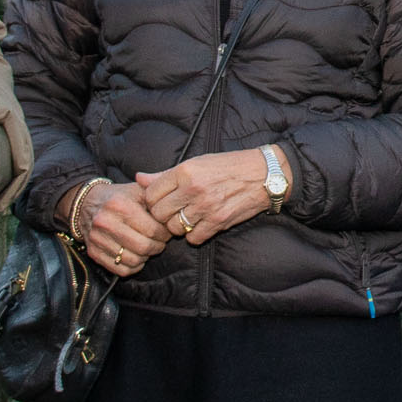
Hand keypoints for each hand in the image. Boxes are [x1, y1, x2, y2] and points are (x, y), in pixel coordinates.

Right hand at [75, 180, 170, 277]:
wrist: (87, 204)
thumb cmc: (120, 197)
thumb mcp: (138, 189)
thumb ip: (158, 194)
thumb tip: (175, 205)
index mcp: (120, 205)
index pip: (152, 229)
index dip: (165, 234)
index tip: (166, 231)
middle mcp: (106, 222)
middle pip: (143, 247)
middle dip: (157, 246)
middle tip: (160, 241)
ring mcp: (97, 239)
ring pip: (133, 261)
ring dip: (146, 257)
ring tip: (148, 247)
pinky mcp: (94, 253)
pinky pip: (121, 270)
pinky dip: (133, 266)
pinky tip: (136, 255)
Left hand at [135, 147, 279, 248]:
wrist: (263, 174)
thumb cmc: (227, 166)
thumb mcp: (195, 163)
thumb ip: (165, 175)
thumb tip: (138, 179)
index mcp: (185, 171)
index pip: (150, 194)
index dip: (152, 200)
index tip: (161, 201)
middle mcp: (193, 188)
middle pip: (159, 214)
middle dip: (162, 216)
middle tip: (172, 212)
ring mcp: (206, 207)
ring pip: (174, 228)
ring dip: (178, 226)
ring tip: (187, 217)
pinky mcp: (218, 222)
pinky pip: (193, 238)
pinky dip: (194, 235)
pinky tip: (200, 225)